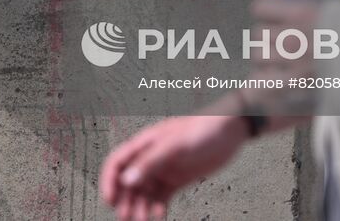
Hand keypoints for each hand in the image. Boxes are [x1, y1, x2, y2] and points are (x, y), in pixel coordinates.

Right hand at [99, 114, 247, 219]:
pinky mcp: (176, 179)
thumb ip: (150, 162)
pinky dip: (157, 207)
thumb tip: (127, 179)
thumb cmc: (202, 128)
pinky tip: (160, 215)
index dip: (109, 180)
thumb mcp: (174, 145)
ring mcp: (163, 169)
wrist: (229, 131)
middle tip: (126, 217)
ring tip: (142, 220)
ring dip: (140, 207)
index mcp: (145, 144)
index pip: (117, 162)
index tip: (110, 200)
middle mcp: (151, 158)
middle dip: (125, 200)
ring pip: (144, 192)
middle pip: (128, 181)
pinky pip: (161, 197)